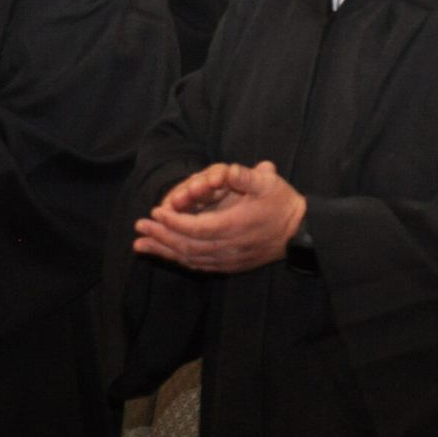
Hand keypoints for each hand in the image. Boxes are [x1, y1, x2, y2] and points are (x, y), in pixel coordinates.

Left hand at [133, 160, 306, 273]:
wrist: (299, 232)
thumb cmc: (282, 204)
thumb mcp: (269, 183)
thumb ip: (247, 176)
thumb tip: (228, 170)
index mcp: (233, 226)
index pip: (194, 228)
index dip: (172, 222)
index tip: (155, 212)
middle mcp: (227, 247)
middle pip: (186, 246)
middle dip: (160, 236)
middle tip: (138, 227)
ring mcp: (228, 260)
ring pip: (189, 259)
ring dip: (163, 251)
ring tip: (141, 245)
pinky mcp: (230, 266)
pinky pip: (198, 266)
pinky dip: (179, 260)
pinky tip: (166, 255)